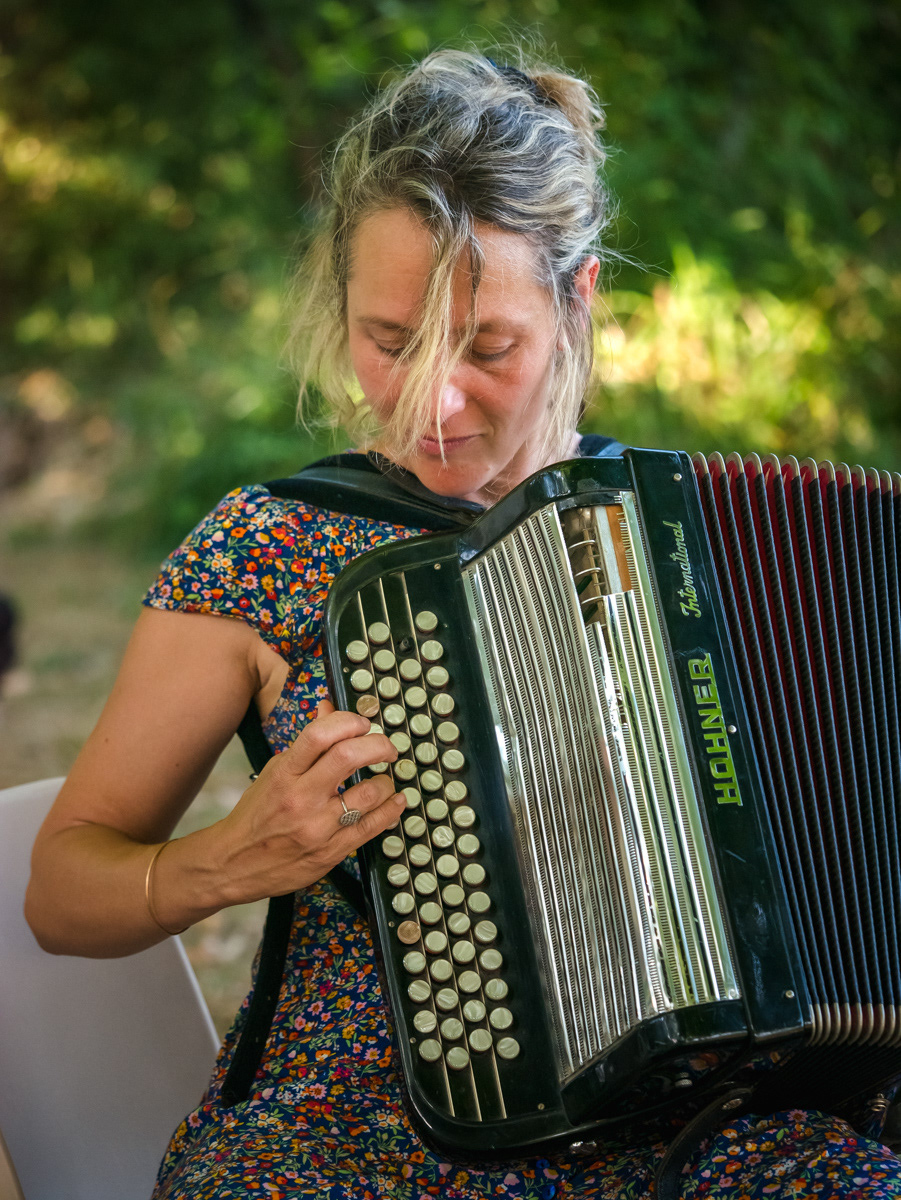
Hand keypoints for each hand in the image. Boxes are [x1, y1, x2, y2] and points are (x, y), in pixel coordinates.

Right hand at [212, 700, 403, 903]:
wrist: (234, 863)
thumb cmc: (256, 814)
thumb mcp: (276, 772)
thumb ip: (307, 744)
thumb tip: (328, 708)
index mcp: (284, 774)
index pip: (319, 734)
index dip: (348, 721)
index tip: (363, 724)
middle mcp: (300, 798)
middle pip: (348, 756)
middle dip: (378, 745)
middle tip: (387, 748)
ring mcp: (317, 827)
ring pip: (368, 793)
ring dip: (386, 782)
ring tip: (384, 780)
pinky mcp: (331, 852)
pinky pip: (372, 827)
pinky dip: (391, 810)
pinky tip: (395, 801)